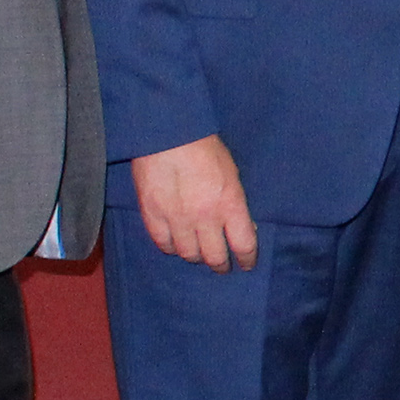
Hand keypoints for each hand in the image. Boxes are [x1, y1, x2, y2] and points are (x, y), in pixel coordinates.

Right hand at [133, 135, 257, 270]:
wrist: (167, 133)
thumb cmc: (205, 148)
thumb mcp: (232, 174)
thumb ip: (235, 203)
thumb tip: (241, 226)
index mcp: (230, 205)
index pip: (243, 245)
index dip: (247, 259)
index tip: (246, 264)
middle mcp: (205, 218)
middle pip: (214, 257)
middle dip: (221, 265)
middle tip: (222, 265)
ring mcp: (176, 219)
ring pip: (188, 254)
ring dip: (195, 255)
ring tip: (198, 252)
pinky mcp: (152, 216)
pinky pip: (163, 244)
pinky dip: (171, 247)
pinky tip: (176, 243)